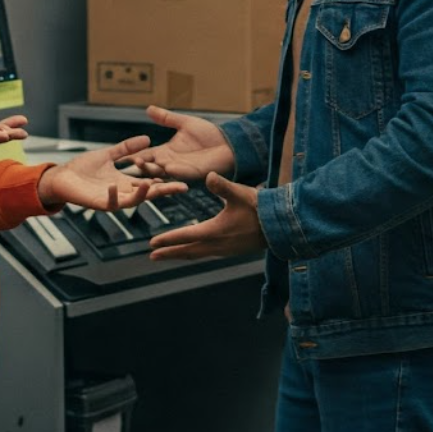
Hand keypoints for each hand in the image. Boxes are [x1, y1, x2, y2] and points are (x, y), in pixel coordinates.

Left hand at [38, 136, 191, 210]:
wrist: (61, 177)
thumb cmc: (82, 168)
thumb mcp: (108, 155)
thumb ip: (126, 149)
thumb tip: (147, 138)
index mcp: (126, 182)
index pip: (151, 181)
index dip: (166, 180)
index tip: (182, 176)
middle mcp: (122, 192)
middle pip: (149, 193)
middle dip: (165, 191)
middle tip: (182, 187)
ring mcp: (111, 199)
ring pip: (133, 201)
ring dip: (143, 194)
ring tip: (152, 184)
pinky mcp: (98, 203)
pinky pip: (109, 202)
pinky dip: (113, 194)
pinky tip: (115, 185)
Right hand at [128, 105, 235, 180]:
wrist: (228, 143)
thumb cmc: (208, 134)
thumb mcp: (184, 123)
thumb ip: (166, 118)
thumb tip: (148, 108)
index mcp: (166, 151)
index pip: (146, 154)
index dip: (134, 154)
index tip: (119, 155)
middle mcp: (170, 162)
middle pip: (150, 166)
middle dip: (139, 164)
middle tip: (129, 161)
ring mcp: (180, 169)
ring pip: (162, 173)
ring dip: (152, 170)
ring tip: (142, 164)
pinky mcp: (193, 173)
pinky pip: (180, 174)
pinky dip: (173, 171)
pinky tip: (167, 167)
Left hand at [146, 172, 263, 260]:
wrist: (281, 226)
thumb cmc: (260, 208)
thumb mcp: (240, 193)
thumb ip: (222, 186)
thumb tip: (208, 175)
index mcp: (215, 232)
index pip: (185, 237)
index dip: (168, 240)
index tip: (151, 243)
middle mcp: (217, 245)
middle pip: (188, 251)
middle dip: (169, 253)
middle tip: (151, 256)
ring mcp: (225, 250)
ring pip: (197, 255)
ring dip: (181, 255)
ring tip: (168, 255)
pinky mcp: (232, 250)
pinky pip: (207, 254)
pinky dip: (195, 253)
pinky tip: (194, 250)